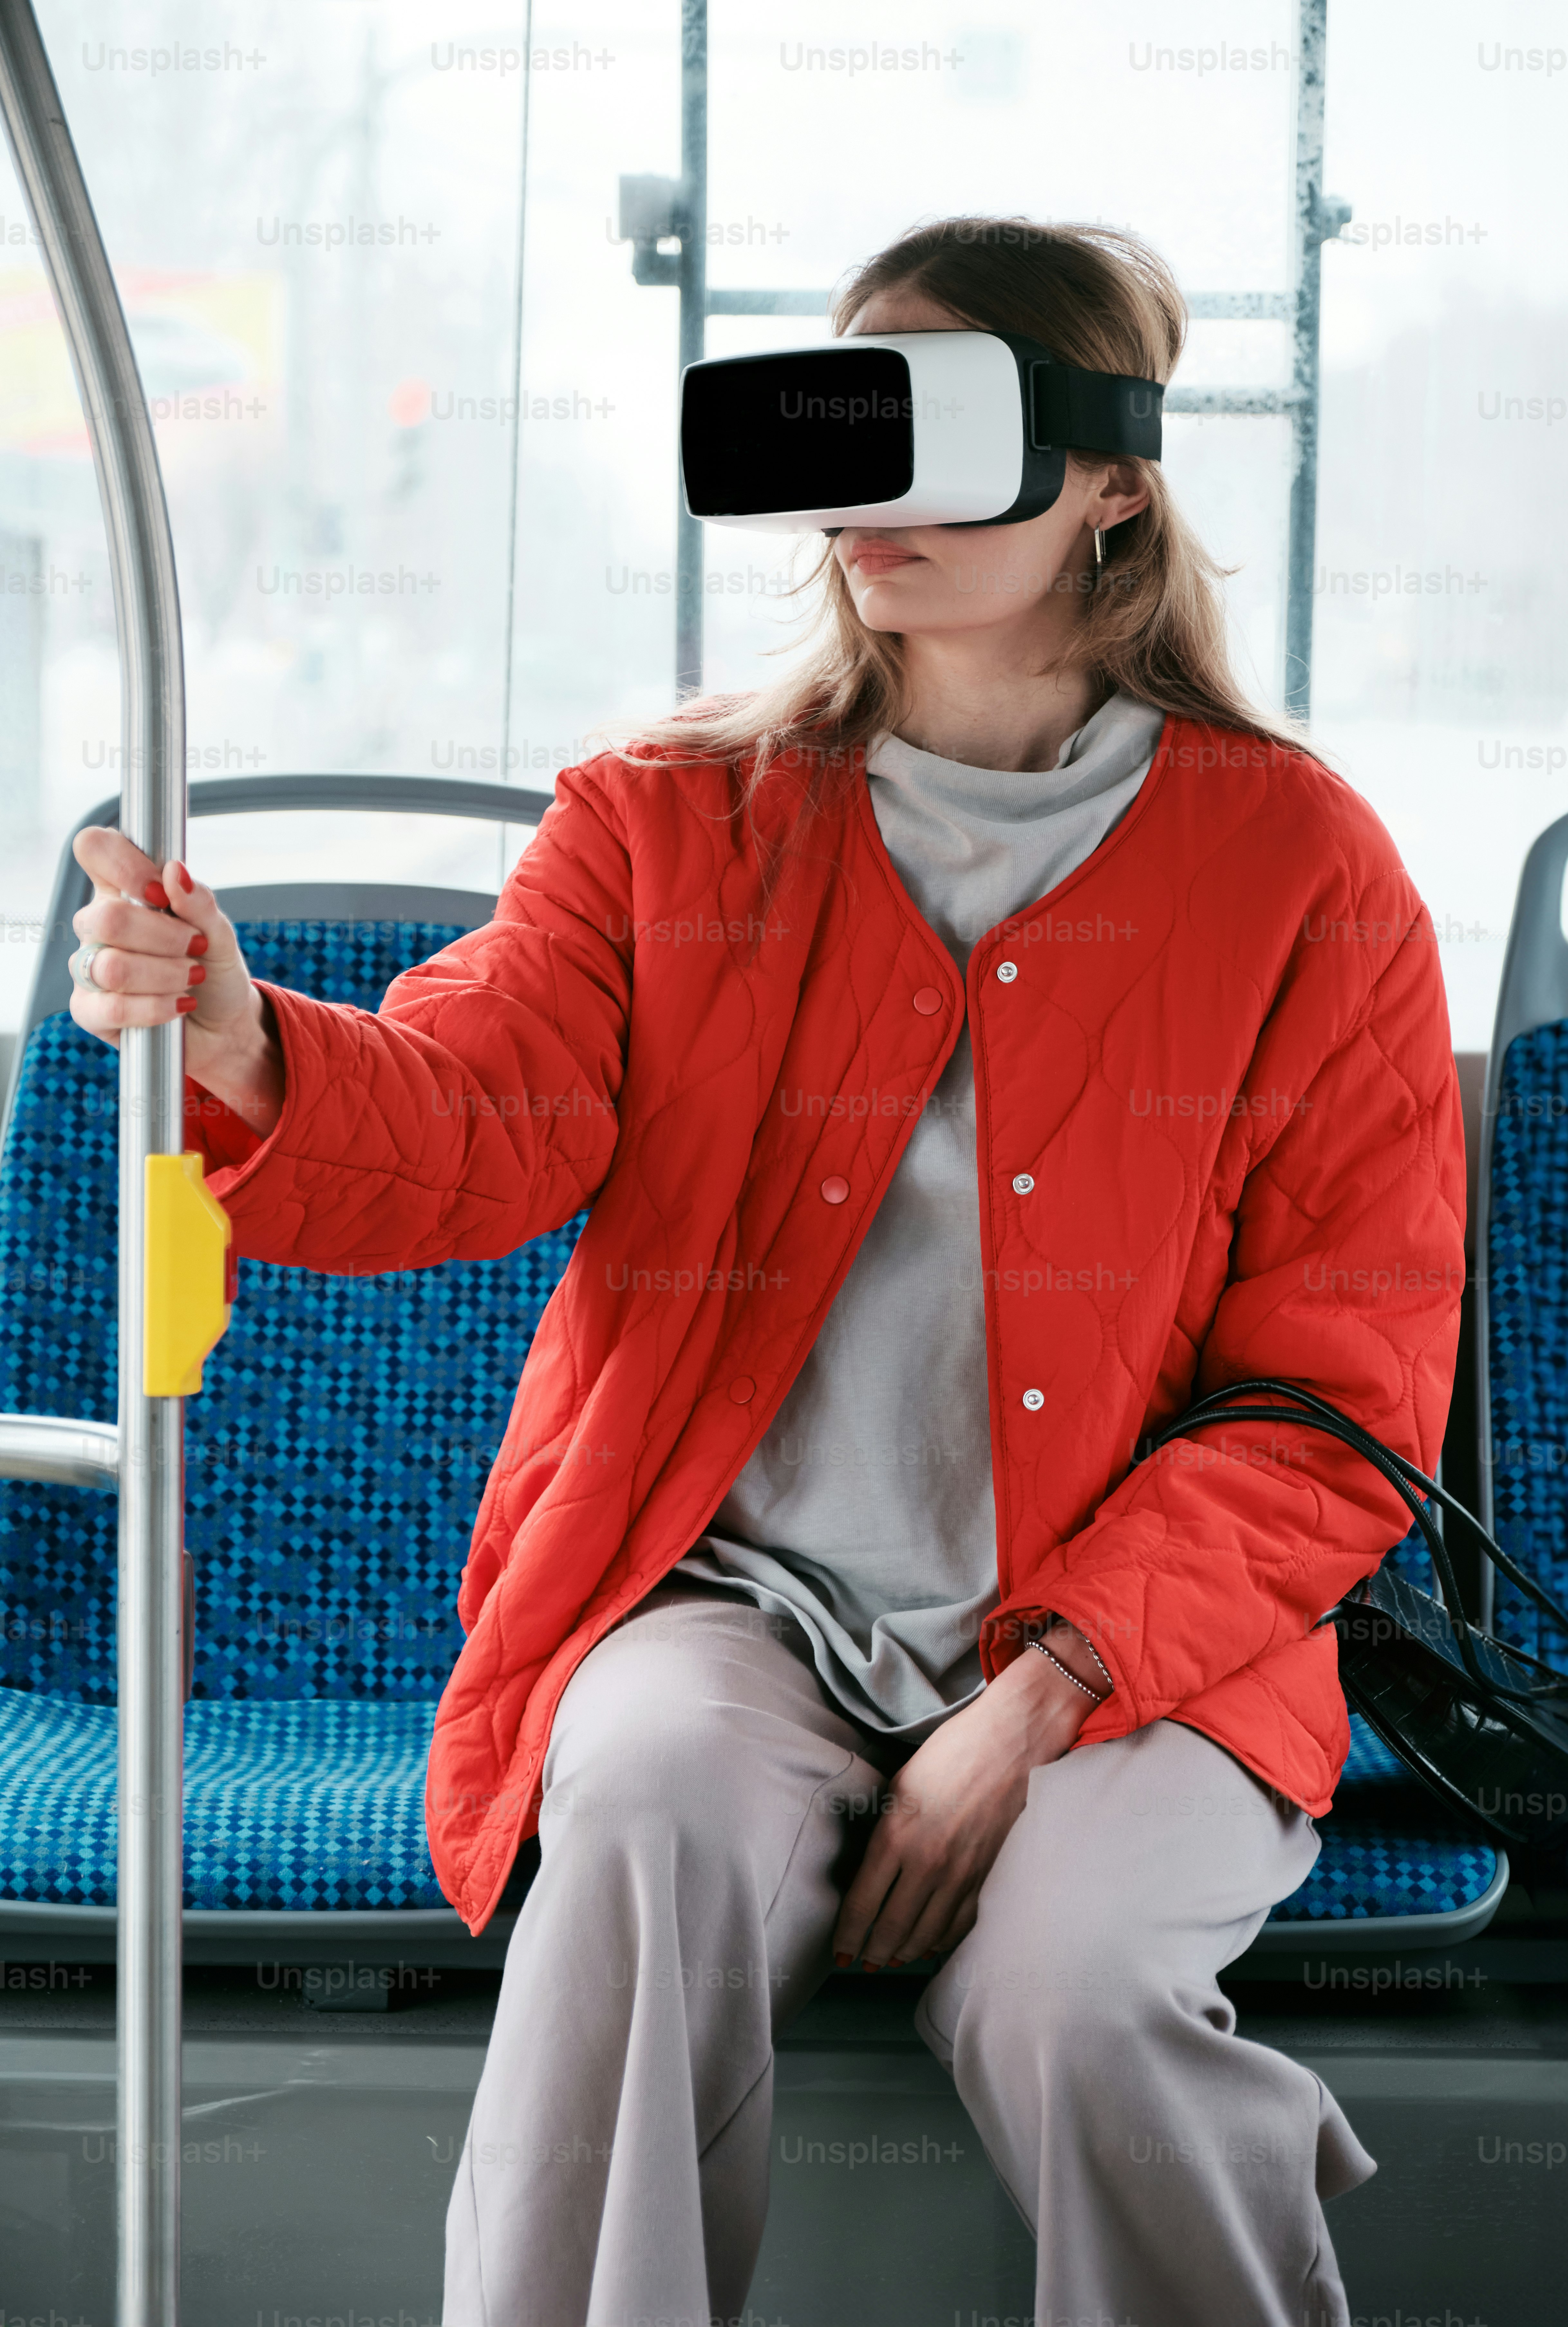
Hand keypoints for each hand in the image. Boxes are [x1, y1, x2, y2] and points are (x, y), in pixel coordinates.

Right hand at [69, 826, 284, 1136]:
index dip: (124, 864)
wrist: (222, 1024)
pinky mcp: (90, 1010)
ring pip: (111, 966)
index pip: (96, 849)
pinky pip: (112, 1008)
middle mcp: (98, 924)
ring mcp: (89, 967)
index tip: (160, 892)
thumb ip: (200, 903)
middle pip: (106, 918)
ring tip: (192, 977)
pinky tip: (178, 1004)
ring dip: (166, 975)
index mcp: (123, 890)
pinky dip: (157, 1007)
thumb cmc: (214, 970)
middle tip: (195, 946)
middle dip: (164, 937)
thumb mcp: (221, 934)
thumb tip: (174, 871)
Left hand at [831, 1627, 1102, 1968]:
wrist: (1012, 1740)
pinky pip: (961, 1923)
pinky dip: (942, 1940)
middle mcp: (927, 1862)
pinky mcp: (988, 1875)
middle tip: (859, 1963)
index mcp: (896, 1835)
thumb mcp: (900, 1785)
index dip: (847, 1934)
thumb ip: (883, 1830)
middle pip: (892, 1927)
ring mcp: (961, 1874)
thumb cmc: (951, 1751)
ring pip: (927, 1934)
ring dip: (905, 1952)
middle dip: (872, 1952)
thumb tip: (869, 1868)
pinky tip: (930, 1946)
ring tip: (890, 1959)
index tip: (838, 1952)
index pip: (862, 1903)